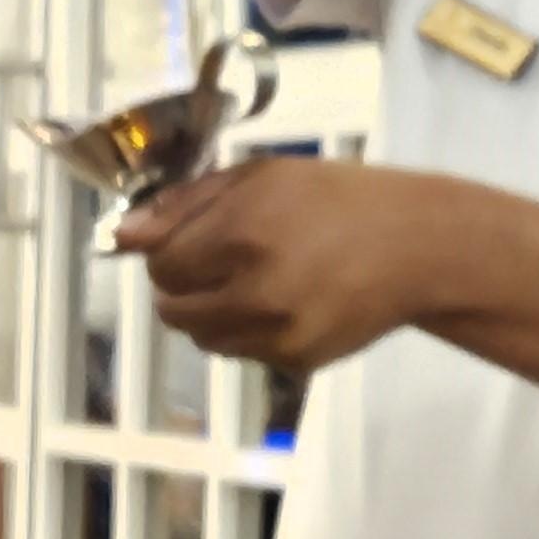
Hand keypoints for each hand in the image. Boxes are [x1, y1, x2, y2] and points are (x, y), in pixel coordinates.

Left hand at [117, 156, 439, 375]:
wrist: (415, 248)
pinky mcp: (295, 361)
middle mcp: (255, 290)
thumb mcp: (261, 177)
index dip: (169, 252)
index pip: (160, 264)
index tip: (192, 242)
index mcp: (241, 233)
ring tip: (252, 283)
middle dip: (183, 286)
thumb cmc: (337, 199)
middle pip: (172, 308)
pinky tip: (283, 302)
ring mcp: (276, 333)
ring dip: (210, 313)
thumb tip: (123, 236)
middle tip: (218, 263)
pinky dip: (248, 331)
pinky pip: (242, 352)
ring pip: (202, 338)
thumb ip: (186, 204)